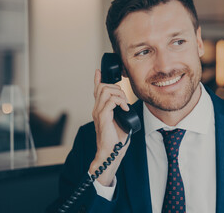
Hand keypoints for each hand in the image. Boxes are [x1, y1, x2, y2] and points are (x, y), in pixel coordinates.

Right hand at [89, 69, 130, 185]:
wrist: (112, 152)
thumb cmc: (116, 139)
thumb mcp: (120, 120)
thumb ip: (120, 111)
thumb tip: (126, 105)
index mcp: (100, 109)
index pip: (96, 90)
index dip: (97, 79)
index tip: (98, 71)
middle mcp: (96, 109)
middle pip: (102, 87)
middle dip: (116, 88)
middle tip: (125, 100)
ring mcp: (98, 113)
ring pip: (105, 91)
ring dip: (119, 94)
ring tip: (125, 104)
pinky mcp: (102, 117)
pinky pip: (110, 101)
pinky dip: (120, 102)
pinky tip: (125, 108)